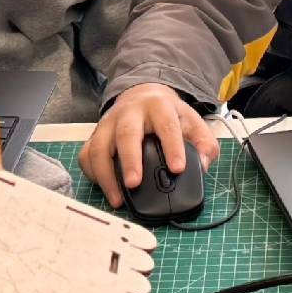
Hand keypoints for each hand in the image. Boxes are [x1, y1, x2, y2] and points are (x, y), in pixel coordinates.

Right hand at [81, 83, 220, 206]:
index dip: (172, 146)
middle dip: (130, 160)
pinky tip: (106, 189)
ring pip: (99, 146)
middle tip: (135, 183)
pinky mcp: (95, 135)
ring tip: (118, 198)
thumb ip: (204, 144)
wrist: (143, 94)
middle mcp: (129, 112)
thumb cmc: (167, 114)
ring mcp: (108, 123)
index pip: (166, 125)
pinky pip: (87, 155)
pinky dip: (93, 174)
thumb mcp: (192, 122)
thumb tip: (203, 166)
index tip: (178, 168)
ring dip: (106, 174)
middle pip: (126, 133)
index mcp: (158, 106)